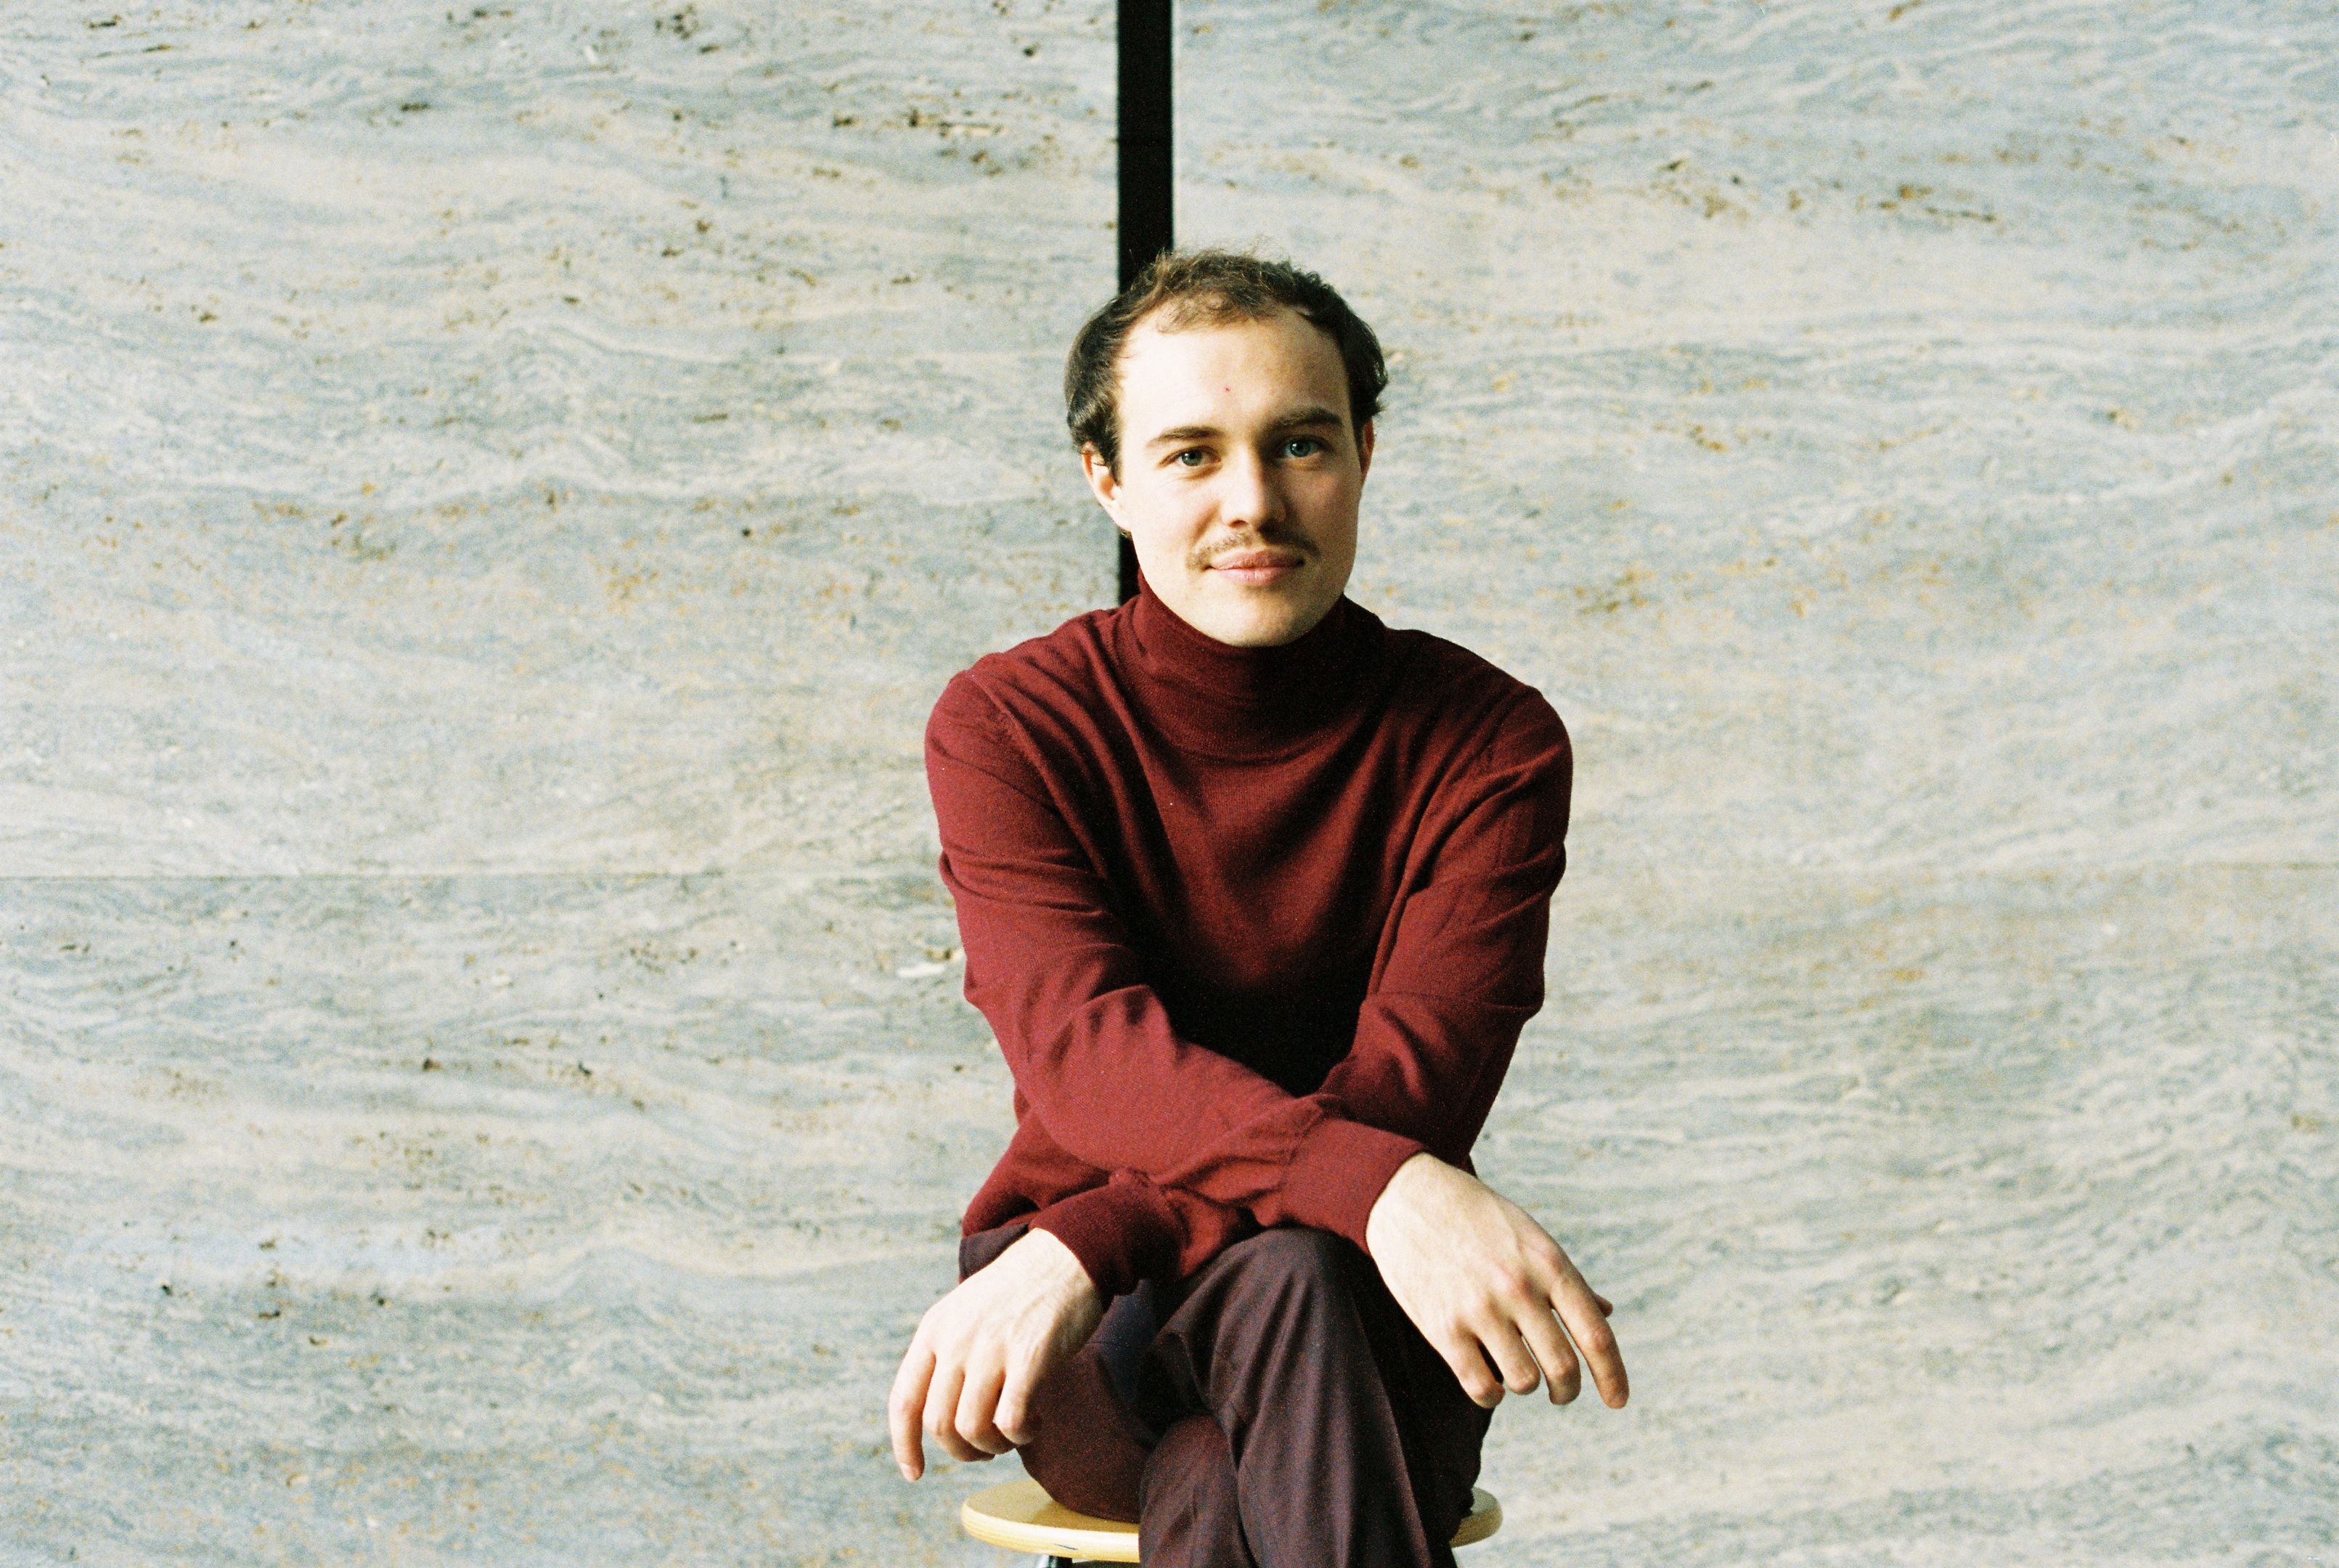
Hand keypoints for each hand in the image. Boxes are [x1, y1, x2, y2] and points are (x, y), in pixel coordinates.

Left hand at [887, 1226, 1104, 1480]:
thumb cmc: (1018, 1291)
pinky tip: (1035, 1423)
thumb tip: (943, 1419)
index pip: (904, 1400)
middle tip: (988, 1448)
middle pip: (939, 1424)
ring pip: (972, 1429)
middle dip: (962, 1452)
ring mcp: (991, 1348)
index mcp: (934, 1329)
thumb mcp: (965, 1313)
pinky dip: (1020, 1435)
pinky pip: (1012, 1421)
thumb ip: (948, 1355)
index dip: (904, 1444)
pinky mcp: (1029, 1357)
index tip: (913, 1473)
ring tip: (1014, 1433)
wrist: (1066, 1255)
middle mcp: (955, 1340)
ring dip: (993, 1446)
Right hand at [1364, 1153, 1627, 1411]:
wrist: (1408, 1196)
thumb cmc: (1477, 1218)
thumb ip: (1565, 1279)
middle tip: (1562, 1393)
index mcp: (1549, 1263)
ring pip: (1524, 1382)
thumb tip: (1606, 1313)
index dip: (1613, 1376)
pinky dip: (1492, 1396)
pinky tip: (1491, 1384)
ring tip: (1519, 1374)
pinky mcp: (1443, 1328)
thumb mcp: (1530, 1237)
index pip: (1596, 1335)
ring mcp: (1479, 1309)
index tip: (1618, 1401)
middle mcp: (1519, 1287)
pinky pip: (1481, 1387)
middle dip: (1568, 1391)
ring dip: (1527, 1387)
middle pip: (1563, 1367)